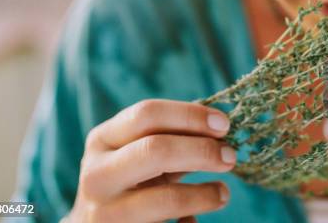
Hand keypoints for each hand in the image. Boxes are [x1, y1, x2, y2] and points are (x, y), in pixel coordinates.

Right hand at [66, 99, 236, 222]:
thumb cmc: (131, 180)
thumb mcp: (140, 152)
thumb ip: (173, 136)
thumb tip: (220, 128)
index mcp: (102, 140)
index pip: (147, 114)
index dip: (191, 116)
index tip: (224, 125)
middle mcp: (97, 175)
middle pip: (156, 150)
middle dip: (201, 150)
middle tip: (230, 157)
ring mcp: (105, 213)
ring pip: (167, 200)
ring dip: (205, 194)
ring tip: (223, 193)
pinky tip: (193, 219)